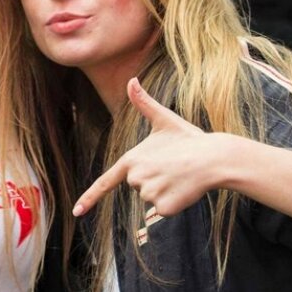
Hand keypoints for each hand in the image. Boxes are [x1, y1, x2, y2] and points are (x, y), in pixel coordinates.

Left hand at [73, 78, 217, 217]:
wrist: (214, 158)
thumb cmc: (190, 139)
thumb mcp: (164, 120)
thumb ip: (144, 103)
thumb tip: (131, 79)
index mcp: (131, 160)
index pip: (105, 182)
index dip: (90, 198)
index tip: (76, 212)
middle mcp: (135, 178)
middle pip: (139, 186)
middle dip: (154, 179)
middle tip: (173, 167)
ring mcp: (148, 193)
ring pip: (152, 198)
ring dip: (165, 191)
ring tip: (180, 176)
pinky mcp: (163, 207)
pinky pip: (164, 209)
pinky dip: (174, 203)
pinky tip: (185, 189)